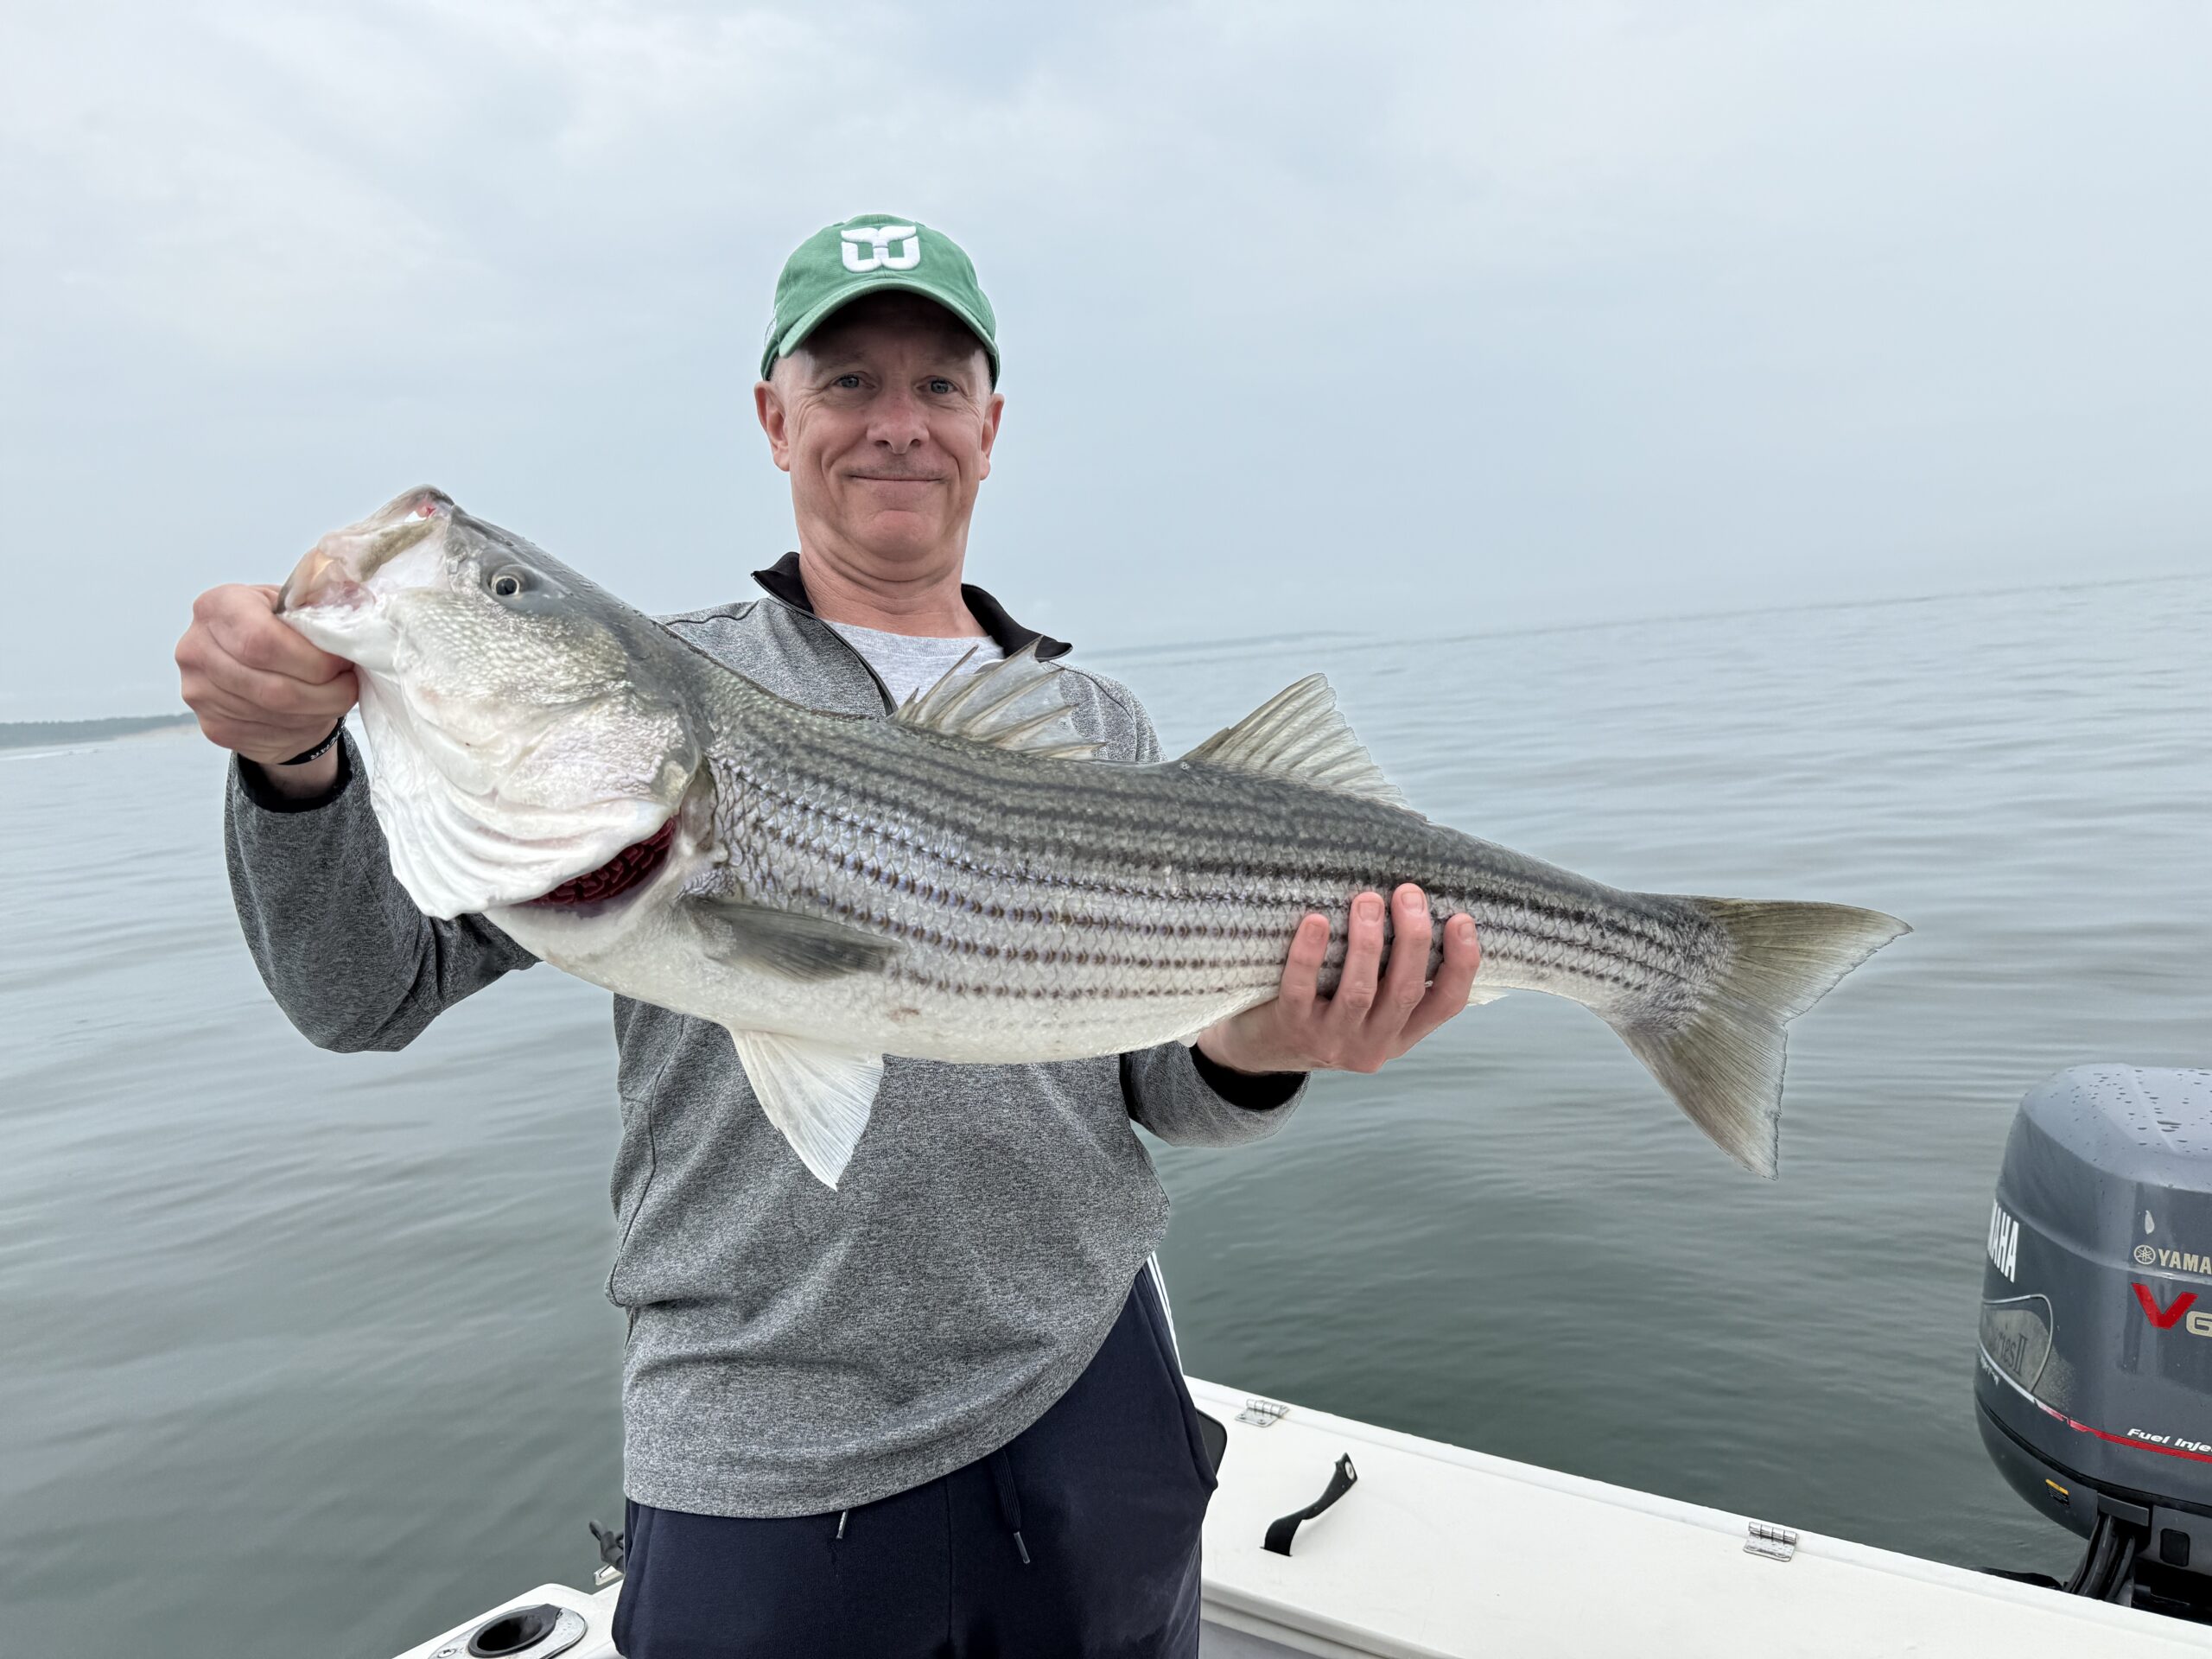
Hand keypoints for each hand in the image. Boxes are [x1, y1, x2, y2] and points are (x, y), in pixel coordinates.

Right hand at [176, 582, 356, 793]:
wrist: (258, 667)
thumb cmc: (281, 631)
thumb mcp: (297, 605)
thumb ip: (322, 604)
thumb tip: (360, 609)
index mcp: (217, 606)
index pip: (261, 640)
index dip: (311, 658)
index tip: (342, 661)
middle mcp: (196, 648)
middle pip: (272, 685)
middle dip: (324, 690)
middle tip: (348, 683)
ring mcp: (199, 691)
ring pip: (275, 714)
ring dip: (320, 709)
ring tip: (338, 694)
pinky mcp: (213, 725)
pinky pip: (269, 733)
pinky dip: (304, 727)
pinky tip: (315, 711)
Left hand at [1196, 884, 1480, 1076]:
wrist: (1261, 1049)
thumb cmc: (1324, 1007)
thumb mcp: (1369, 1006)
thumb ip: (1393, 973)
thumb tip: (1418, 904)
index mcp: (1401, 1034)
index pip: (1446, 1003)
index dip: (1461, 963)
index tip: (1462, 919)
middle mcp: (1373, 1044)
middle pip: (1405, 991)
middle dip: (1412, 939)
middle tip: (1408, 893)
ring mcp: (1331, 1040)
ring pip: (1359, 991)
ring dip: (1367, 943)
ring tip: (1367, 899)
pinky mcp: (1291, 1028)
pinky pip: (1301, 989)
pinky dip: (1309, 954)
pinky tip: (1315, 921)